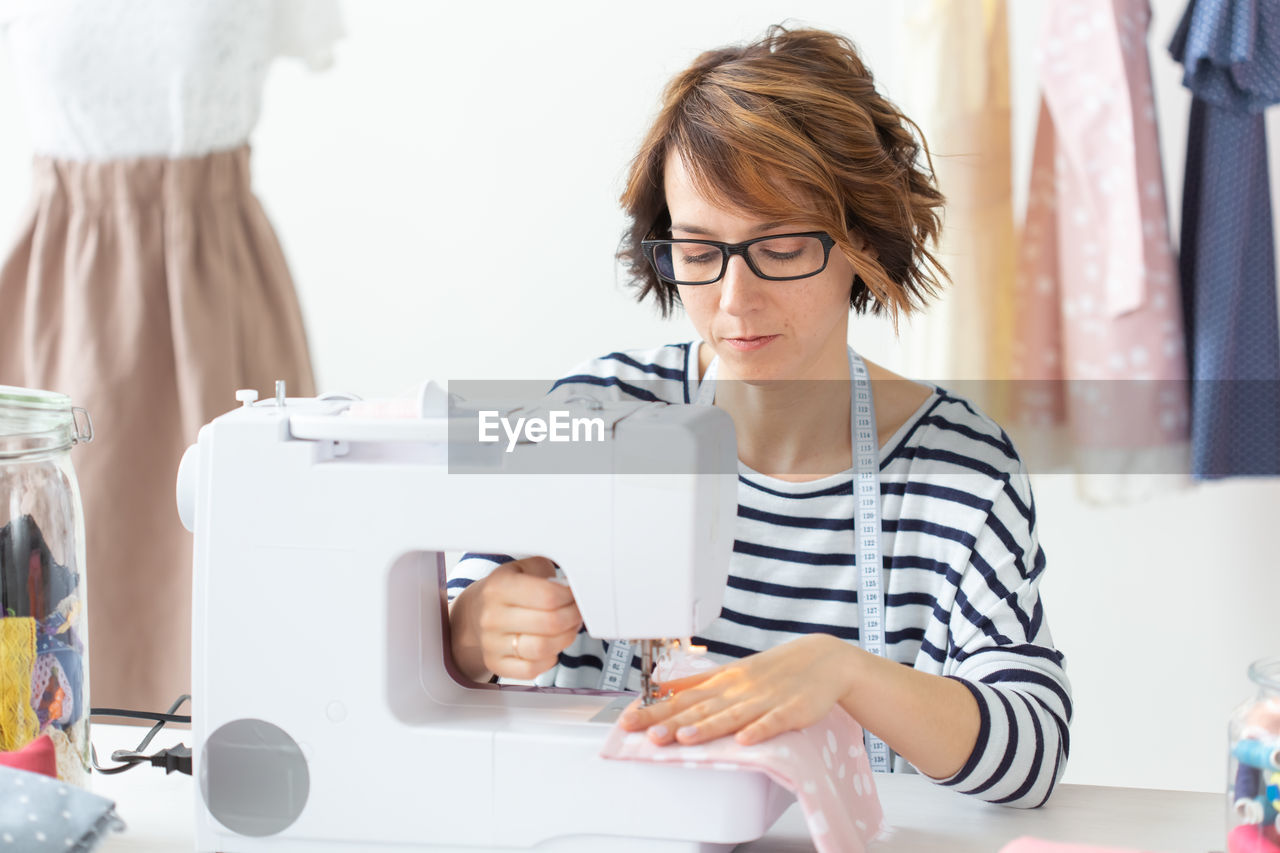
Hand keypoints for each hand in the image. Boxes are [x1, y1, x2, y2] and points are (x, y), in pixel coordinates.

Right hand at [448, 556, 581, 681]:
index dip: (570, 597)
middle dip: (573, 617)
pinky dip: (548, 659)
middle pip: (550, 623)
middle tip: (576, 611)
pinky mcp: (495, 664)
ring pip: (543, 648)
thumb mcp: (523, 568)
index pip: (548, 596)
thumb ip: (546, 572)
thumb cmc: (507, 590)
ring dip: (565, 639)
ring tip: (567, 628)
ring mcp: (491, 643)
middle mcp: (492, 616)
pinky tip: (550, 646)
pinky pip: (531, 670)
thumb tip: (569, 586)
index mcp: (499, 587)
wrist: (476, 612)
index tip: (574, 595)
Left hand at [617, 633, 857, 746]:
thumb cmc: (774, 670)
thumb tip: (661, 689)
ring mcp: (765, 700)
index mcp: (722, 682)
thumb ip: (697, 683)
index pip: (681, 698)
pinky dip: (759, 730)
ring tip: (684, 738)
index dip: (654, 710)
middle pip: (701, 708)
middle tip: (647, 734)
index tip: (627, 721)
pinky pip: (773, 722)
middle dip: (673, 722)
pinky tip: (745, 740)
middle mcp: (738, 690)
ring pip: (732, 715)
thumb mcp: (732, 672)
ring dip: (708, 727)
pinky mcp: (791, 711)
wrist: (822, 659)